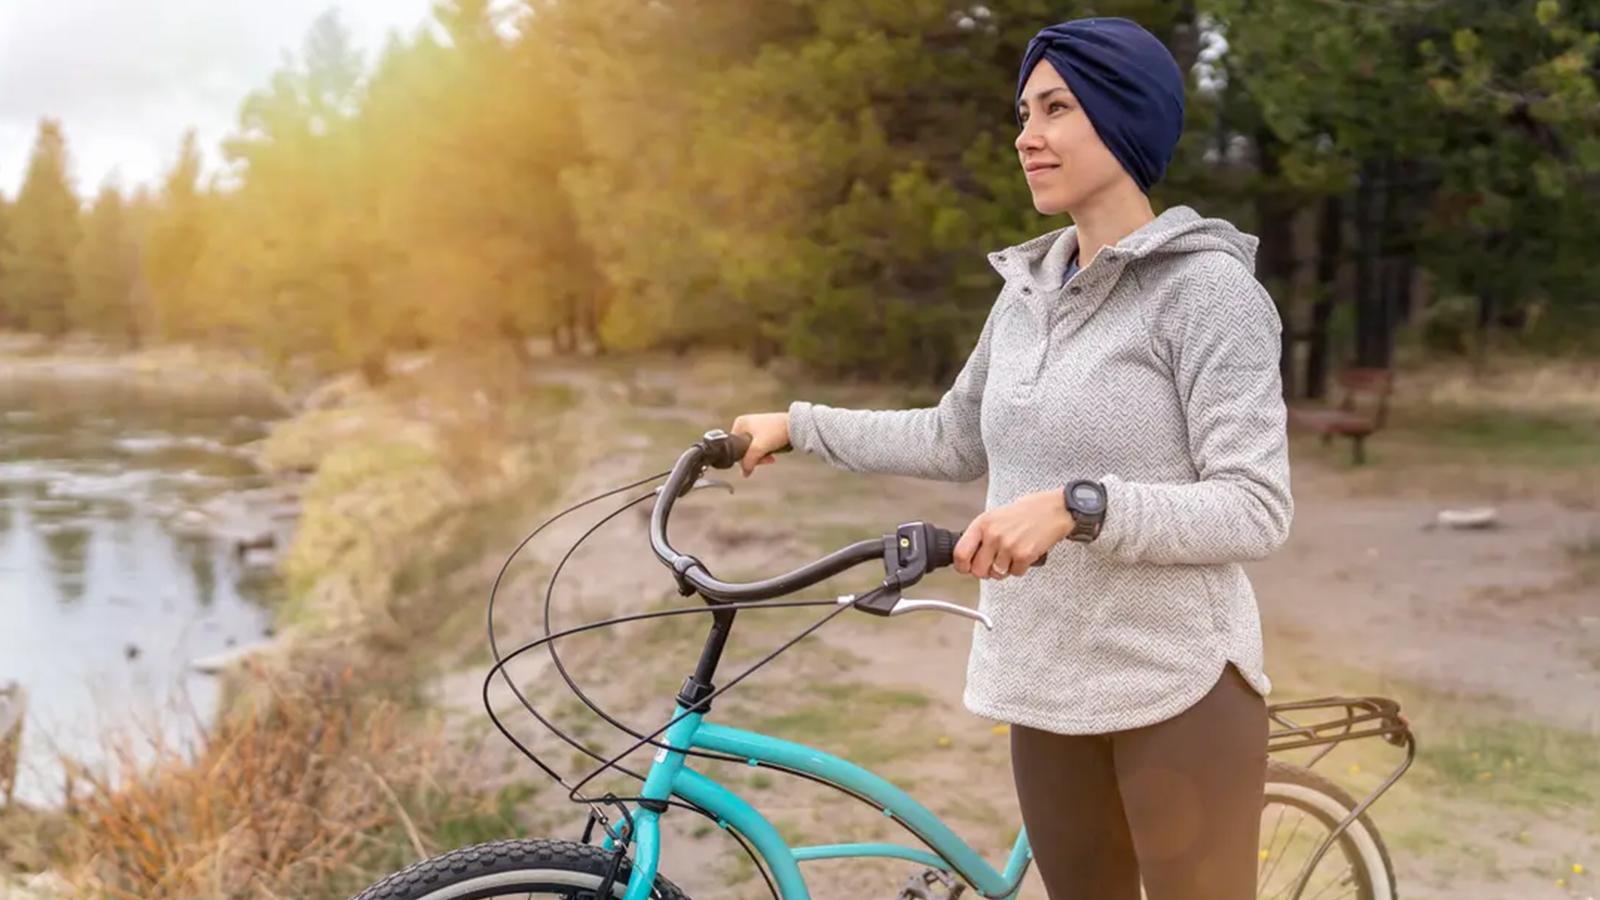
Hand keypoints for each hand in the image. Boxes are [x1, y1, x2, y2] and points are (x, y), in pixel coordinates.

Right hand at [729, 412, 789, 476]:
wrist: (795, 425)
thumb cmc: (777, 431)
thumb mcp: (758, 448)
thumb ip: (749, 462)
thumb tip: (744, 473)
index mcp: (740, 423)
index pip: (734, 448)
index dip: (744, 458)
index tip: (756, 461)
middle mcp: (745, 424)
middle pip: (744, 449)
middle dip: (756, 457)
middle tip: (766, 459)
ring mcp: (755, 427)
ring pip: (753, 450)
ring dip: (762, 456)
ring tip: (771, 456)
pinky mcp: (764, 431)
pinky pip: (760, 447)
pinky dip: (766, 451)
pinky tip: (773, 451)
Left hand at [954, 489, 1072, 579]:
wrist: (1054, 509)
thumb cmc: (1027, 512)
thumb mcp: (996, 516)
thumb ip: (981, 535)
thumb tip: (968, 557)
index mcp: (982, 524)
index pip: (960, 553)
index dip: (962, 566)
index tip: (966, 568)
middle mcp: (993, 535)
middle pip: (978, 570)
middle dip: (986, 571)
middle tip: (995, 563)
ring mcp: (1008, 546)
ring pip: (997, 574)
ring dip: (1005, 569)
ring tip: (1012, 555)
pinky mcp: (1024, 555)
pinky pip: (1015, 573)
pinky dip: (1020, 568)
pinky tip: (1024, 554)